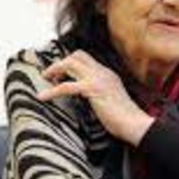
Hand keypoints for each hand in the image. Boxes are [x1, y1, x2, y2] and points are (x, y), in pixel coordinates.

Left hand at [37, 50, 153, 145]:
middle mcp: (103, 72)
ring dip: (54, 70)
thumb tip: (87, 98)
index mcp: (107, 74)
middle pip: (77, 55)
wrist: (135, 124)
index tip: (60, 74)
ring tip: (45, 80)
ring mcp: (98, 79)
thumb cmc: (125, 119)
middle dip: (60, 62)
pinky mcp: (92, 89)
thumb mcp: (111, 100)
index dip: (70, 63)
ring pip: (70, 63)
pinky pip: (66, 86)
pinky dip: (51, 91)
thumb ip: (99, 94)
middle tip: (50, 75)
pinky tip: (43, 97)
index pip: (86, 59)